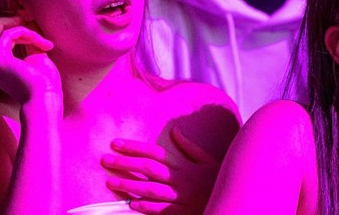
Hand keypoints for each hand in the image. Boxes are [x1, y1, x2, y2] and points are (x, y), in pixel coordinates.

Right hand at [0, 16, 61, 105]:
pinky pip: (7, 35)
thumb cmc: (43, 84)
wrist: (45, 98)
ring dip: (21, 29)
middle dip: (2, 23)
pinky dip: (23, 32)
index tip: (28, 28)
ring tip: (39, 39)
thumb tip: (28, 29)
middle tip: (21, 18)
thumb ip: (28, 44)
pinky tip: (38, 41)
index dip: (9, 31)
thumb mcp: (35, 58)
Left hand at [102, 126, 220, 213]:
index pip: (155, 152)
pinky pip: (161, 211)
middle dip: (125, 164)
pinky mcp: (182, 214)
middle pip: (148, 169)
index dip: (134, 147)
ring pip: (150, 190)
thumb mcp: (208, 161)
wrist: (233, 200)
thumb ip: (190, 147)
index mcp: (184, 166)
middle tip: (105, 160)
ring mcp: (180, 198)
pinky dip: (146, 207)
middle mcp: (180, 180)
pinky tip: (131, 204)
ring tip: (111, 182)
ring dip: (129, 186)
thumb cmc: (219, 180)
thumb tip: (174, 131)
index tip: (115, 143)